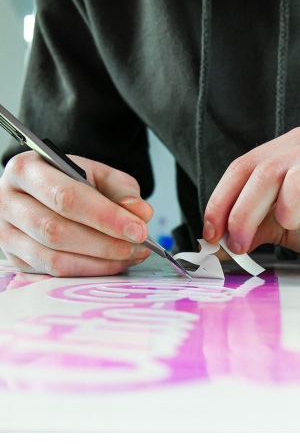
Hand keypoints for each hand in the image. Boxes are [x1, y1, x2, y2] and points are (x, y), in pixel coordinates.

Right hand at [0, 151, 153, 275]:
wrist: (46, 191)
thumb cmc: (73, 181)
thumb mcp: (100, 175)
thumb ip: (123, 192)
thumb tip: (141, 213)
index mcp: (27, 170)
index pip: (66, 197)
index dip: (105, 217)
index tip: (138, 229)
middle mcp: (8, 202)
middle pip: (57, 231)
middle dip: (106, 243)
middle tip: (139, 246)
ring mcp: (6, 234)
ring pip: (53, 258)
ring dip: (100, 262)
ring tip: (131, 254)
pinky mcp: (16, 259)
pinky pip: (53, 273)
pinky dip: (88, 272)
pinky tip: (112, 263)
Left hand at [203, 127, 299, 269]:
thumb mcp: (280, 220)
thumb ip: (248, 226)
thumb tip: (212, 242)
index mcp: (299, 144)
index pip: (246, 164)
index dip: (222, 199)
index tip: (211, 232)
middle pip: (268, 172)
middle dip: (243, 214)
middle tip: (237, 245)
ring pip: (299, 180)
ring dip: (286, 215)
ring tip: (297, 228)